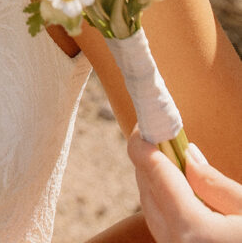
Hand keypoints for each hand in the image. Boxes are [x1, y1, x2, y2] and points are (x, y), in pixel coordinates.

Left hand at [128, 128, 241, 242]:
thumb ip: (212, 182)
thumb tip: (185, 154)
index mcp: (192, 229)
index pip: (155, 174)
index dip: (143, 144)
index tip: (142, 125)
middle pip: (148, 191)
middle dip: (149, 161)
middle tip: (158, 135)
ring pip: (151, 211)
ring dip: (155, 182)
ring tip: (169, 159)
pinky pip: (163, 229)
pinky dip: (164, 205)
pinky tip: (177, 190)